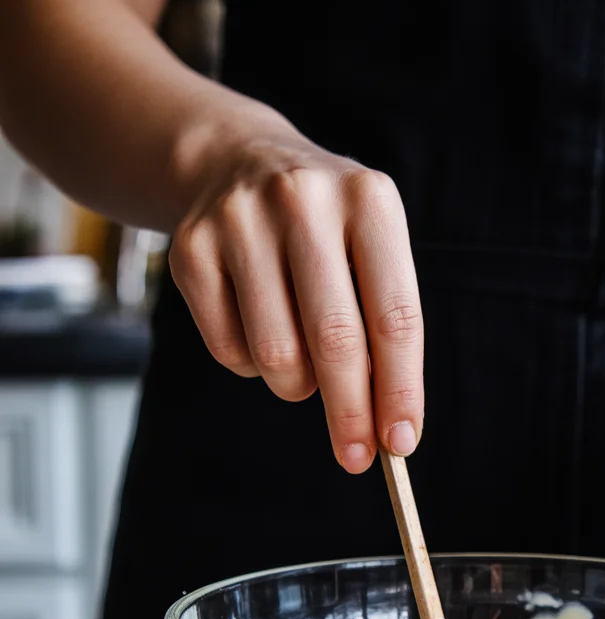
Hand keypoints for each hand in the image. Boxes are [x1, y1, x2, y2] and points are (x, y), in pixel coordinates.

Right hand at [169, 125, 422, 472]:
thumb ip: (381, 333)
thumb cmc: (325, 233)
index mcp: (369, 201)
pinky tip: (260, 332)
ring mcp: (239, 221)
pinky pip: (229, 349)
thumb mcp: (370, 254)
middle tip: (356, 457)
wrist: (235, 161)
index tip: (400, 444)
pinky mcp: (190, 248)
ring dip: (297, 386)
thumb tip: (386, 430)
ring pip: (276, 355)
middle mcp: (304, 201)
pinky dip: (250, 366)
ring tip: (305, 366)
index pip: (394, 317)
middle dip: (350, 413)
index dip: (399, 390)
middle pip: (334, 341)